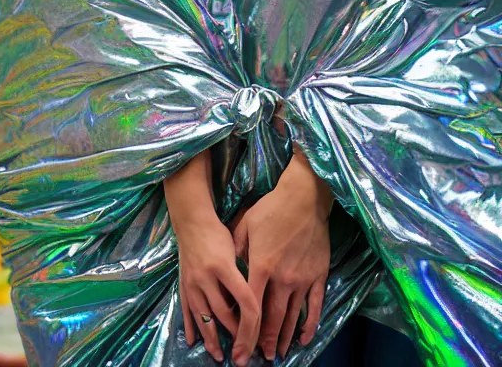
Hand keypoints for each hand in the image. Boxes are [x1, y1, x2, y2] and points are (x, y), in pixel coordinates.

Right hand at [175, 209, 260, 364]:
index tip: (258, 338)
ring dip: (211, 338)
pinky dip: (190, 327)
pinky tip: (194, 341)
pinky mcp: (182, 284)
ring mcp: (191, 282)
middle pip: (223, 313)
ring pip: (203, 316)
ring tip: (218, 355)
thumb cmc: (218, 233)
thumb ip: (243, 273)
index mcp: (223, 267)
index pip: (244, 300)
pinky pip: (186, 310)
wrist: (191, 221)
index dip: (253, 322)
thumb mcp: (235, 248)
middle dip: (235, 335)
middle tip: (244, 353)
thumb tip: (255, 301)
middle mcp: (205, 277)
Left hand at [232, 149, 331, 360]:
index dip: (245, 333)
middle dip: (264, 341)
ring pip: (293, 316)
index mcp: (261, 266)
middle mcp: (282, 278)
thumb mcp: (244, 226)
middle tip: (259, 358)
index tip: (240, 351)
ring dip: (285, 338)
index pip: (250, 308)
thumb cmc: (271, 209)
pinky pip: (315, 306)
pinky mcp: (318, 275)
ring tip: (278, 354)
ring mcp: (302, 279)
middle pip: (272, 318)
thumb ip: (236, 250)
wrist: (303, 198)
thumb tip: (229, 269)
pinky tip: (305, 338)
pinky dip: (310, 324)